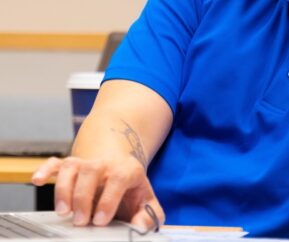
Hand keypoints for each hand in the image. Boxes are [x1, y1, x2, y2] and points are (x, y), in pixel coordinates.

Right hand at [31, 156, 164, 229]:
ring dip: (63, 188)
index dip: (109, 199)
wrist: (121, 168)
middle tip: (80, 221)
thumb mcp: (147, 202)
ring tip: (63, 212)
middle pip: (91, 171)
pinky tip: (38, 181)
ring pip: (71, 167)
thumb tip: (139, 226)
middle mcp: (105, 164)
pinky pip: (55, 163)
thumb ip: (149, 216)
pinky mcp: (69, 166)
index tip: (100, 220)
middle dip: (83, 197)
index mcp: (127, 170)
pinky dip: (44, 170)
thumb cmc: (132, 190)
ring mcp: (86, 163)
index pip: (118, 178)